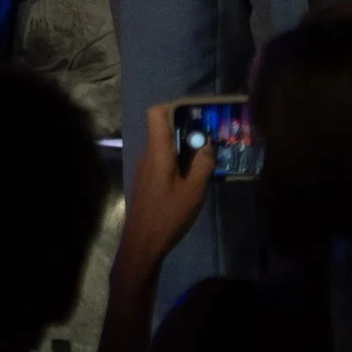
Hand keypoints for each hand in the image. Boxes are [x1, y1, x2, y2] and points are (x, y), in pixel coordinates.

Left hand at [117, 102, 216, 279]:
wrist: (142, 244)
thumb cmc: (167, 216)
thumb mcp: (193, 192)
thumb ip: (202, 165)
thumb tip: (208, 144)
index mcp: (157, 152)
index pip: (155, 113)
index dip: (174, 107)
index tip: (196, 115)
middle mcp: (147, 155)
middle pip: (162, 129)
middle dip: (186, 129)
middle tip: (210, 138)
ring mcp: (145, 168)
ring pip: (163, 146)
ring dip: (183, 147)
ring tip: (206, 158)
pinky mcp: (146, 181)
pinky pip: (162, 160)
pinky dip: (177, 161)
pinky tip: (192, 177)